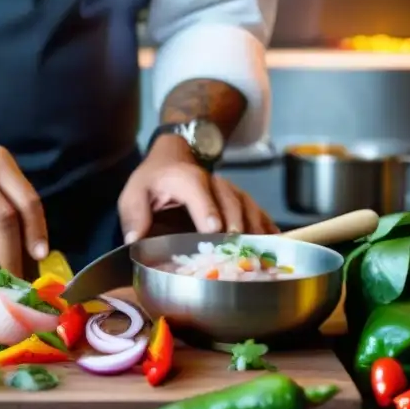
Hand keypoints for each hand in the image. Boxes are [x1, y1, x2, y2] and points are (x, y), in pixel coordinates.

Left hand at [118, 135, 277, 242]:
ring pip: (247, 205)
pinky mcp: (240, 201)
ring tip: (259, 250)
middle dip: (235, 223)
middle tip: (237, 247)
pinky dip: (267, 227)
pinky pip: (258, 211)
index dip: (206, 209)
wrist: (175, 158)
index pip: (198, 191)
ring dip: (254, 227)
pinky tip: (275, 244)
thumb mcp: (134, 193)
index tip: (213, 229)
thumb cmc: (153, 181)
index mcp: (184, 179)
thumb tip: (134, 240)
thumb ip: (134, 215)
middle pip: (229, 200)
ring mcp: (230, 190)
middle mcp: (212, 182)